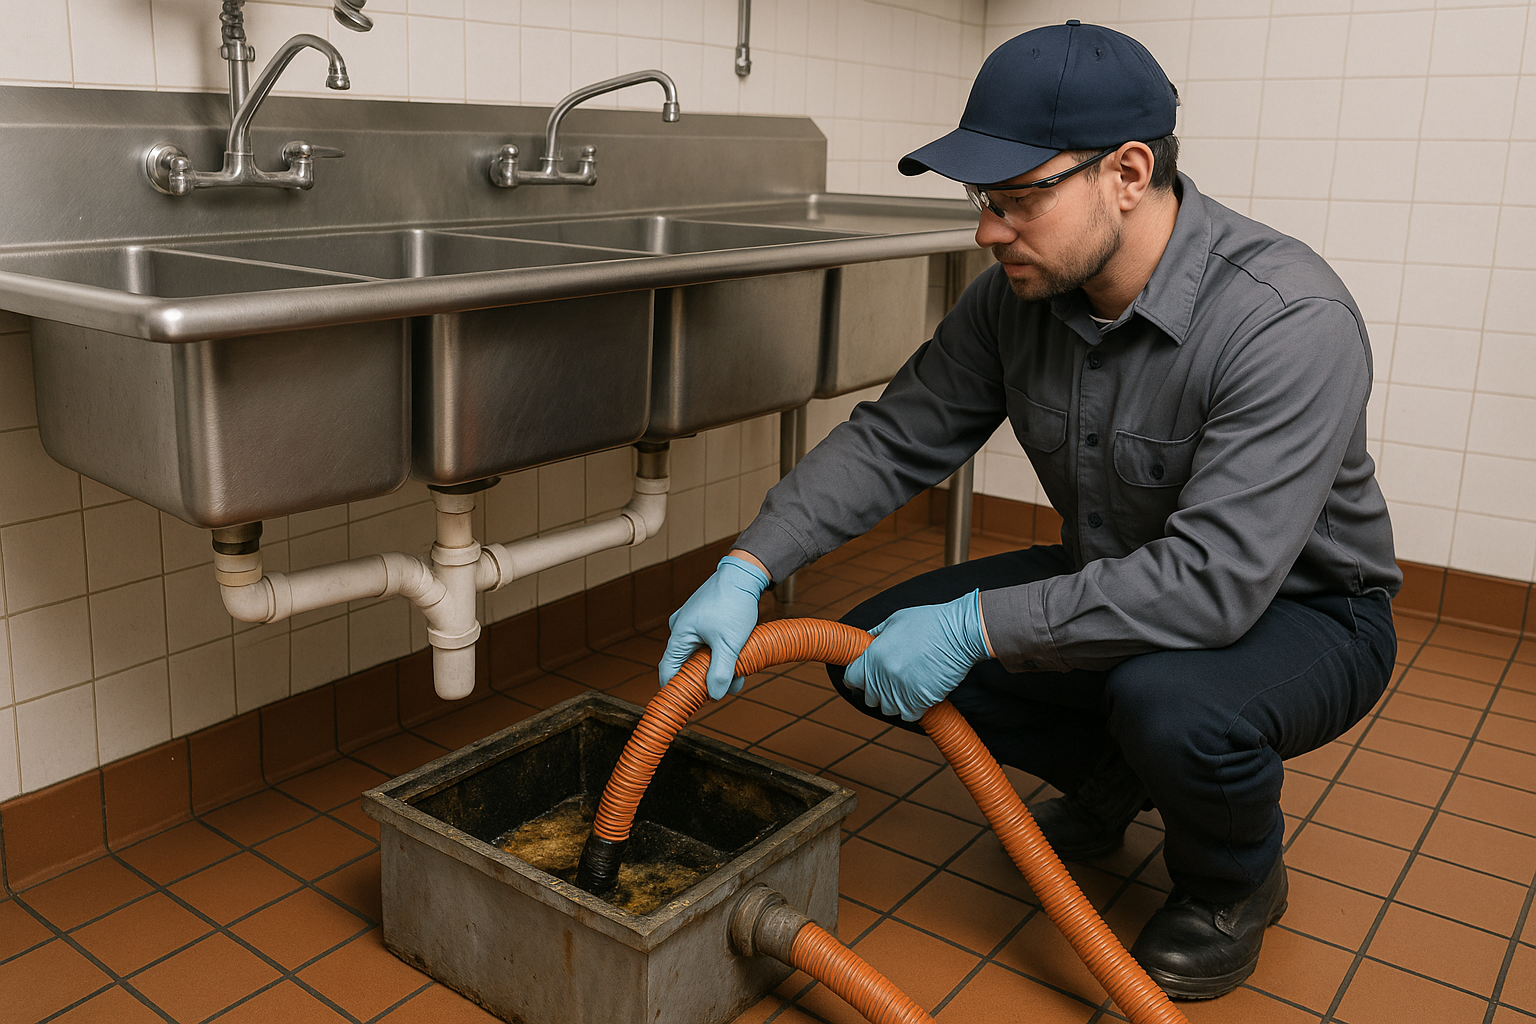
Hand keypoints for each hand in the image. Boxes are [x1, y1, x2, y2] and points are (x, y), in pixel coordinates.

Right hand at [659, 554, 771, 698]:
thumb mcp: (729, 644)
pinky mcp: (706, 618)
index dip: (675, 691)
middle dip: (704, 679)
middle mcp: (681, 628)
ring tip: (739, 674)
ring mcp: (693, 622)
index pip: (667, 671)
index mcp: (679, 634)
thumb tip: (716, 695)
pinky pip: (708, 642)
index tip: (686, 706)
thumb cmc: (733, 603)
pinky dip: (721, 652)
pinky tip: (739, 658)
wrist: (745, 573)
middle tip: (722, 690)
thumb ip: (721, 672)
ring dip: (717, 666)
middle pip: (686, 665)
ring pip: (701, 654)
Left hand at [843, 590, 992, 721]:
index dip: (856, 678)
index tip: (862, 678)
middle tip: (889, 681)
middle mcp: (883, 677)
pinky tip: (918, 696)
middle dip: (876, 691)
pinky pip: (908, 715)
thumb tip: (866, 641)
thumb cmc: (929, 623)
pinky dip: (912, 709)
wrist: (959, 633)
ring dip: (894, 701)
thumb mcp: (895, 620)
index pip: (851, 678)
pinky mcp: (919, 702)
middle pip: (869, 697)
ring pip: (888, 709)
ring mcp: (900, 691)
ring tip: (905, 688)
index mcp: (873, 656)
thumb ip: (876, 634)